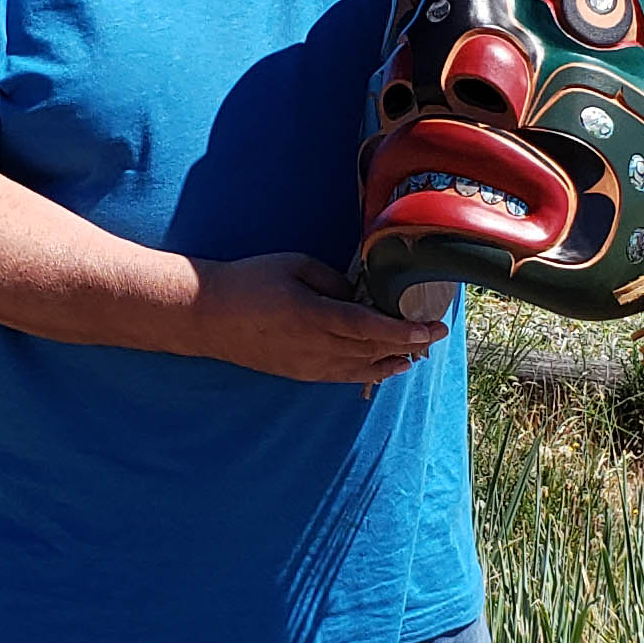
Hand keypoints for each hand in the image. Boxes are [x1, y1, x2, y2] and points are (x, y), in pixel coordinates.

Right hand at [191, 253, 443, 384]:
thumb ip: (333, 280)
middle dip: (409, 344)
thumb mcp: (295, 265)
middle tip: (436, 335)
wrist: (207, 315)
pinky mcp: (299, 373)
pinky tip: (385, 367)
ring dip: (393, 361)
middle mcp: (316, 346)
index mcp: (315, 316)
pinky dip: (369, 372)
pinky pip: (343, 376)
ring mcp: (308, 364)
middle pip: (374, 350)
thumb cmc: (249, 282)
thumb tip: (358, 295)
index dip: (406, 331)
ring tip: (418, 353)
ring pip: (362, 368)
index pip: (371, 327)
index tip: (432, 328)